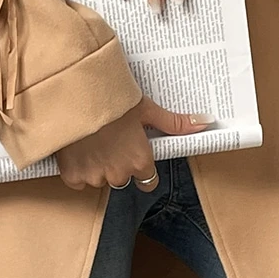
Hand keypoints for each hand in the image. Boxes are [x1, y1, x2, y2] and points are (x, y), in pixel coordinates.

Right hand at [55, 95, 213, 191]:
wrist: (76, 96)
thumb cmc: (113, 100)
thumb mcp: (147, 109)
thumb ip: (174, 123)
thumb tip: (206, 122)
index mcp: (140, 161)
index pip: (148, 181)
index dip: (141, 168)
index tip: (133, 155)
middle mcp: (119, 174)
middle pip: (122, 179)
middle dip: (117, 165)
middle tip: (110, 142)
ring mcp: (95, 177)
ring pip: (99, 180)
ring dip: (96, 167)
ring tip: (92, 142)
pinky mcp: (72, 176)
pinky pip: (77, 180)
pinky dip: (76, 168)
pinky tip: (77, 149)